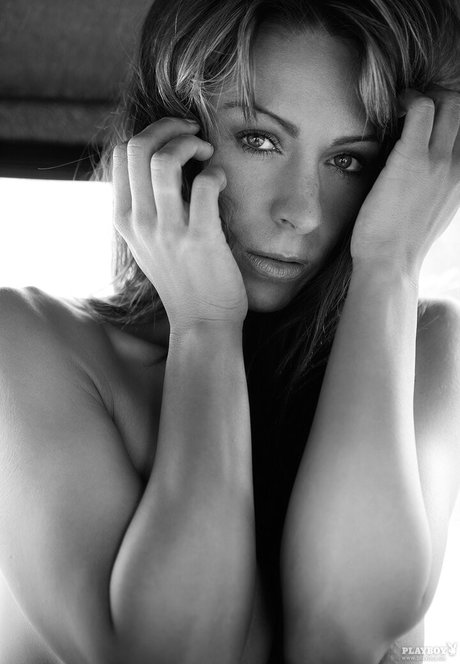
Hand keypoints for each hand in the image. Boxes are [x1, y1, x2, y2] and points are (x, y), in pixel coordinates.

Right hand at [112, 118, 247, 332]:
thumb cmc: (182, 280)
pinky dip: (216, 173)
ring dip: (191, 144)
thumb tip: (160, 163)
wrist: (201, 323)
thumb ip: (146, 207)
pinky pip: (204, 184)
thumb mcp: (148, 244)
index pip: (121, 154)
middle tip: (195, 134)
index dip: (150, 134)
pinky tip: (222, 182)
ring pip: (165, 159)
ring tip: (208, 153)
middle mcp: (140, 223)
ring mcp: (168, 231)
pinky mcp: (200, 239)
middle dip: (169, 127)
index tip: (175, 139)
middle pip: (138, 147)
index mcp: (124, 219)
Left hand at [351, 88, 459, 276]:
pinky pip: (422, 108)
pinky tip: (393, 111)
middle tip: (414, 109)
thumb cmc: (400, 241)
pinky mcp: (412, 158)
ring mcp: (438, 162)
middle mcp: (458, 167)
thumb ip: (437, 188)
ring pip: (450, 102)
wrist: (389, 262)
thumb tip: (424, 174)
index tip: (428, 122)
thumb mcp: (432, 212)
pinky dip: (409, 100)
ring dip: (426, 96)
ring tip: (404, 108)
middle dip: (440, 98)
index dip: (451, 118)